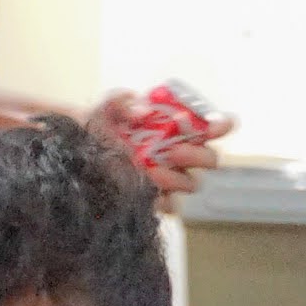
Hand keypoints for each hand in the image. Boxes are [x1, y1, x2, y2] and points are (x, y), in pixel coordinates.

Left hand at [90, 90, 233, 197]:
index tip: (212, 127)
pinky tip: (146, 191)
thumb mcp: (110, 106)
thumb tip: (141, 113)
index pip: (219, 126)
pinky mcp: (157, 196)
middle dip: (197, 156)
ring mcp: (173, 176)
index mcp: (186, 127)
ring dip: (177, 179)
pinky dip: (163, 200)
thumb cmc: (106, 121)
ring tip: (152, 170)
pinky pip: (171, 205)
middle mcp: (185, 152)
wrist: (84, 144)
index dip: (222, 126)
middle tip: (174, 151)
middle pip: (210, 159)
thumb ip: (122, 101)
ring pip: (192, 183)